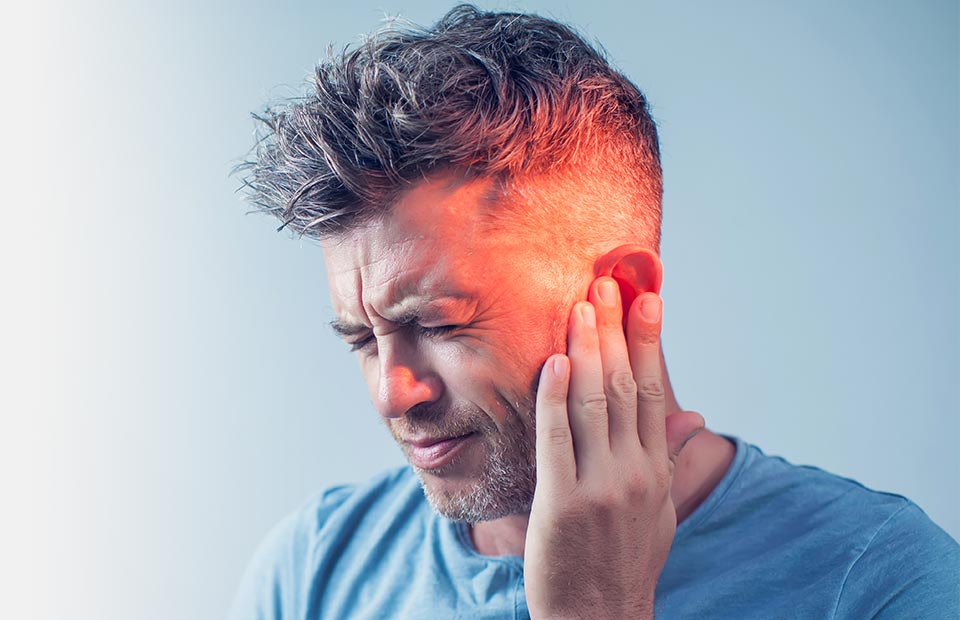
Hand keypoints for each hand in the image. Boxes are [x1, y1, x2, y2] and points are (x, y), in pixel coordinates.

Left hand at [524, 277, 703, 619]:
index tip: (647, 297)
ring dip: (588, 349)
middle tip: (610, 283)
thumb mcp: (658, 509)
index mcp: (655, 469)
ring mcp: (601, 487)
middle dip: (617, 329)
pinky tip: (555, 362)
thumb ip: (666, 457)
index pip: (652, 390)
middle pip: (626, 385)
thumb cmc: (624, 560)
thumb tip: (691, 415)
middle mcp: (635, 473)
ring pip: (595, 402)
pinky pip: (558, 438)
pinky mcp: (563, 504)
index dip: (648, 340)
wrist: (600, 619)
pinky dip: (556, 396)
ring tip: (582, 306)